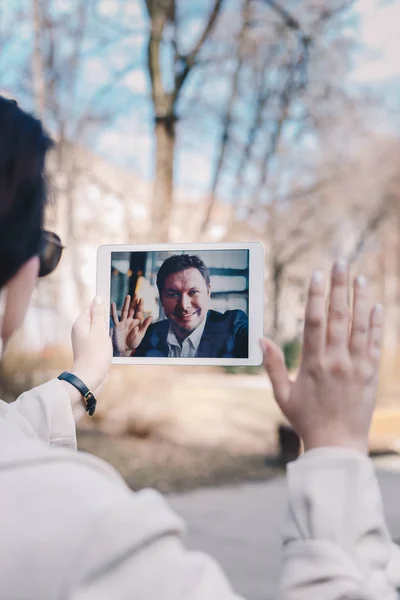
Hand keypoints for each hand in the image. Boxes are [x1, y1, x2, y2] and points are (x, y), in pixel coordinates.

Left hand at [71, 296, 111, 393]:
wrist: (90, 379)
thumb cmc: (95, 356)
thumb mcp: (99, 332)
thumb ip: (99, 314)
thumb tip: (98, 298)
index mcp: (80, 323)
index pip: (92, 306)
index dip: (103, 306)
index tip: (113, 309)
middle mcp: (81, 330)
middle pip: (96, 317)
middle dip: (106, 320)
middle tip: (114, 325)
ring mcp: (85, 339)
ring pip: (99, 328)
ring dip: (107, 331)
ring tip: (111, 338)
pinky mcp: (90, 348)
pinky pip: (100, 338)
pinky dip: (106, 339)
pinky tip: (110, 345)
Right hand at [111, 294, 151, 353]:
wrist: (125, 350)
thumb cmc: (134, 343)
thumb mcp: (141, 334)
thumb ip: (145, 325)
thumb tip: (151, 317)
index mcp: (136, 322)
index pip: (139, 312)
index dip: (140, 305)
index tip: (141, 298)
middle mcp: (130, 321)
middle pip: (132, 309)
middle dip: (134, 302)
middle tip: (136, 293)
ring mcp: (123, 322)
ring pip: (124, 311)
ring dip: (126, 304)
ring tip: (127, 296)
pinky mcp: (117, 326)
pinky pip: (114, 317)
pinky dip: (113, 311)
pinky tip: (112, 304)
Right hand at [261, 261, 383, 454]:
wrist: (338, 445)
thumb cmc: (306, 420)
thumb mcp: (283, 395)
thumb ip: (273, 365)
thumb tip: (261, 339)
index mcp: (313, 364)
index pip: (314, 322)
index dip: (315, 296)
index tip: (316, 275)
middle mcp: (336, 361)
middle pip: (338, 317)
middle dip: (339, 288)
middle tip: (340, 263)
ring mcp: (356, 367)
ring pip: (360, 326)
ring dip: (361, 300)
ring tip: (360, 278)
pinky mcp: (371, 374)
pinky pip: (376, 344)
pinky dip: (377, 324)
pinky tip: (377, 307)